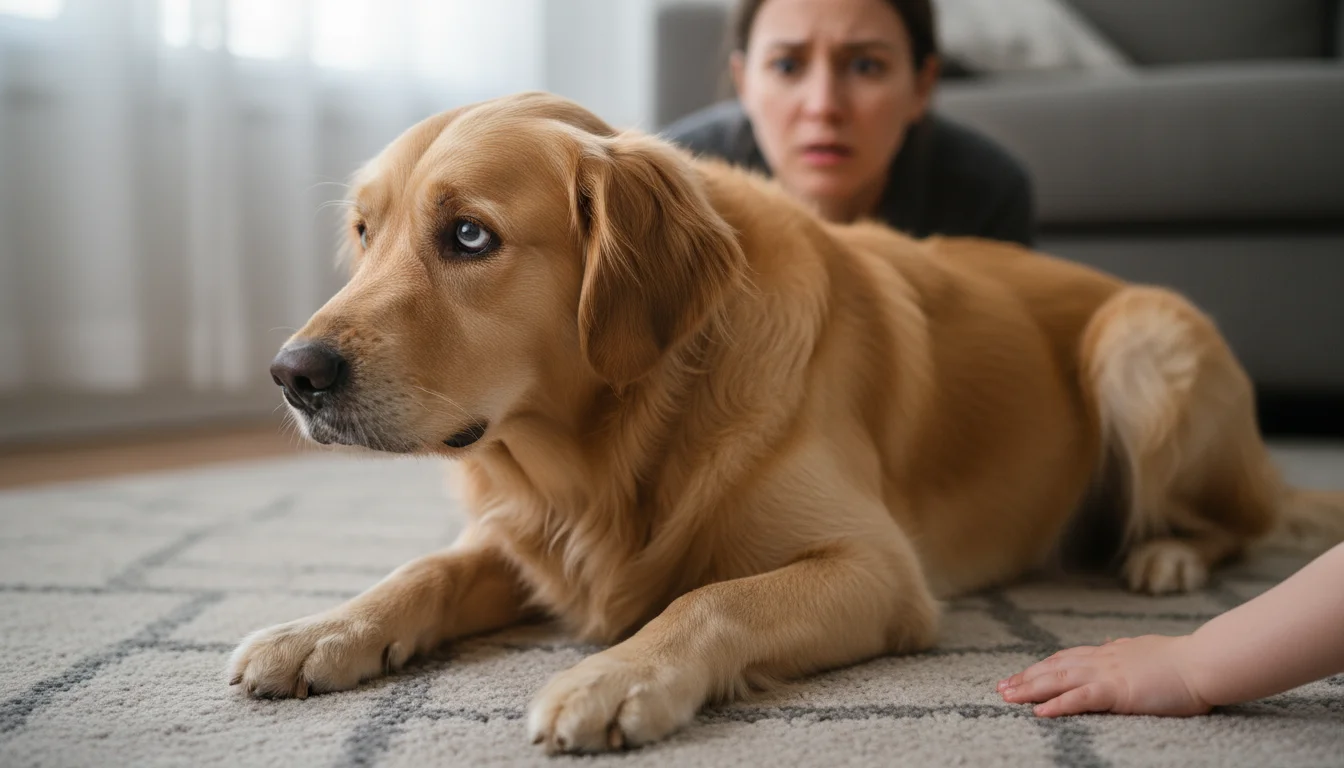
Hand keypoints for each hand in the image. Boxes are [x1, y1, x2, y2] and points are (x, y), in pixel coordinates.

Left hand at [996, 635, 1212, 716]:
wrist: (1203, 663)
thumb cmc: (1181, 660)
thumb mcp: (1145, 649)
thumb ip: (1126, 649)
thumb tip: (1115, 643)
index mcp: (1109, 652)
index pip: (1066, 658)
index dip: (1042, 666)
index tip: (1022, 673)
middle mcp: (1102, 659)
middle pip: (1054, 667)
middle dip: (1025, 677)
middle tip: (1000, 687)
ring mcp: (1107, 674)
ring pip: (1059, 680)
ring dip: (1030, 688)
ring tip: (1007, 697)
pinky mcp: (1117, 690)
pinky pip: (1080, 698)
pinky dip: (1057, 704)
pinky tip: (1039, 712)